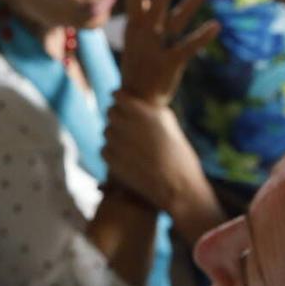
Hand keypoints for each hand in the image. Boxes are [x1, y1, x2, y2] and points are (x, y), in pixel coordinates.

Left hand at [102, 94, 219, 235]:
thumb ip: (151, 112)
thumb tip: (134, 102)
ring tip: (130, 146)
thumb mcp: (170, 127)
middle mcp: (130, 124)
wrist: (178, 189)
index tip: (121, 102)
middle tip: (126, 126)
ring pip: (106, 131)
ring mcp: (119, 142)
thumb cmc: (179, 157)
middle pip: (110, 112)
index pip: (118, 96)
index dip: (119, 99)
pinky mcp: (112, 160)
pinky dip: (112, 153)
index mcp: (145, 113)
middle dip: (116, 117)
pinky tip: (126, 158)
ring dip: (115, 136)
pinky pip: (104, 149)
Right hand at [118, 0, 219, 106]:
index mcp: (133, 32)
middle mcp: (144, 39)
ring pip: (174, 24)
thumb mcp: (135, 42)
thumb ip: (142, 20)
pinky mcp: (170, 64)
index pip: (133, 7)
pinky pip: (189, 46)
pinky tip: (215, 25)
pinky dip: (203, 36)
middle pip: (155, 10)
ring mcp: (156, 51)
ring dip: (188, 7)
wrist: (138, 101)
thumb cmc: (138, 67)